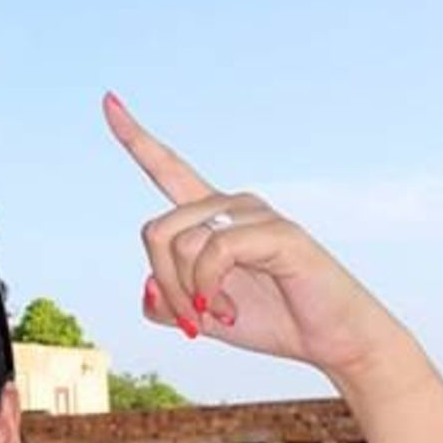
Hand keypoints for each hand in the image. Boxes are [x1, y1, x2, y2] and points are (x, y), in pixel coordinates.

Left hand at [103, 93, 395, 385]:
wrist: (334, 340)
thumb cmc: (275, 320)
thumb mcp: (206, 318)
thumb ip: (170, 304)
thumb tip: (148, 286)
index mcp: (212, 216)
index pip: (168, 168)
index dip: (136, 138)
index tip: (108, 101)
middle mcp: (231, 205)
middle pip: (155, 229)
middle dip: (163, 282)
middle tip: (192, 320)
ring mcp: (256, 214)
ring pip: (181, 242)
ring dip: (188, 293)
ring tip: (219, 316)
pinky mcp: (277, 231)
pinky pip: (215, 249)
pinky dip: (209, 287)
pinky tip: (230, 313)